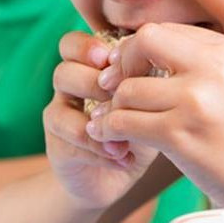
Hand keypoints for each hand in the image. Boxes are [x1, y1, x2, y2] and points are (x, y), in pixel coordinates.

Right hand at [45, 31, 159, 209]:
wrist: (114, 178)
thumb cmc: (138, 130)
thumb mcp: (147, 103)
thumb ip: (148, 82)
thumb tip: (166, 64)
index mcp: (88, 69)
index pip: (73, 44)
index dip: (87, 47)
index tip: (112, 60)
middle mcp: (69, 88)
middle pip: (64, 69)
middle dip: (93, 81)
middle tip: (118, 96)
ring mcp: (60, 116)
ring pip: (60, 105)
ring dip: (95, 115)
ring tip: (124, 132)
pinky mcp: (58, 146)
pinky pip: (70, 138)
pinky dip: (99, 148)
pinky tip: (123, 157)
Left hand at [87, 23, 223, 209]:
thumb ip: (204, 65)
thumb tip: (149, 53)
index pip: (166, 30)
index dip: (140, 49)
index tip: (132, 69)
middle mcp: (213, 67)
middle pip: (143, 41)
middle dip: (123, 62)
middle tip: (115, 86)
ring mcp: (196, 101)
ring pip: (127, 89)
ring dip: (114, 107)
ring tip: (112, 120)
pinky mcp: (181, 136)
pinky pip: (125, 122)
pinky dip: (110, 130)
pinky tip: (110, 137)